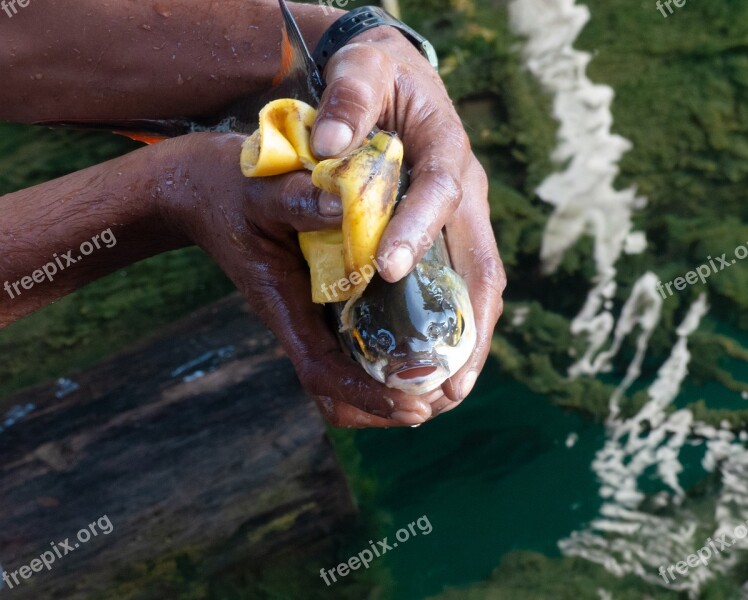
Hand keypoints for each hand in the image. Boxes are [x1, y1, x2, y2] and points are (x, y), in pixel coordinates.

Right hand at [156, 133, 445, 427]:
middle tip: (441, 400)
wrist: (202, 190)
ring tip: (442, 383)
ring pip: (348, 374)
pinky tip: (424, 339)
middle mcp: (299, 321)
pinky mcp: (320, 299)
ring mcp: (310, 314)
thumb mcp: (263, 191)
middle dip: (386, 407)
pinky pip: (353, 342)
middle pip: (339, 394)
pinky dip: (386, 354)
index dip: (368, 396)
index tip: (414, 407)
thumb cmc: (229, 191)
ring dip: (390, 386)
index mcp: (284, 307)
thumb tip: (347, 206)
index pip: (323, 373)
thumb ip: (300, 199)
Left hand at [311, 28, 506, 404]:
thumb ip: (348, 100)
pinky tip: (435, 365)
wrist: (398, 77)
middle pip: (481, 265)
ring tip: (448, 394)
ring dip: (468, 343)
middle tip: (448, 383)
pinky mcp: (450, 237)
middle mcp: (467, 193)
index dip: (419, 231)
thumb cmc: (379, 75)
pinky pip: (461, 290)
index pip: (441, 192)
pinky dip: (454, 330)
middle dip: (469, 327)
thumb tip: (327, 147)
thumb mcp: (361, 70)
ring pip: (478, 288)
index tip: (387, 270)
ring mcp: (463, 220)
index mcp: (448, 149)